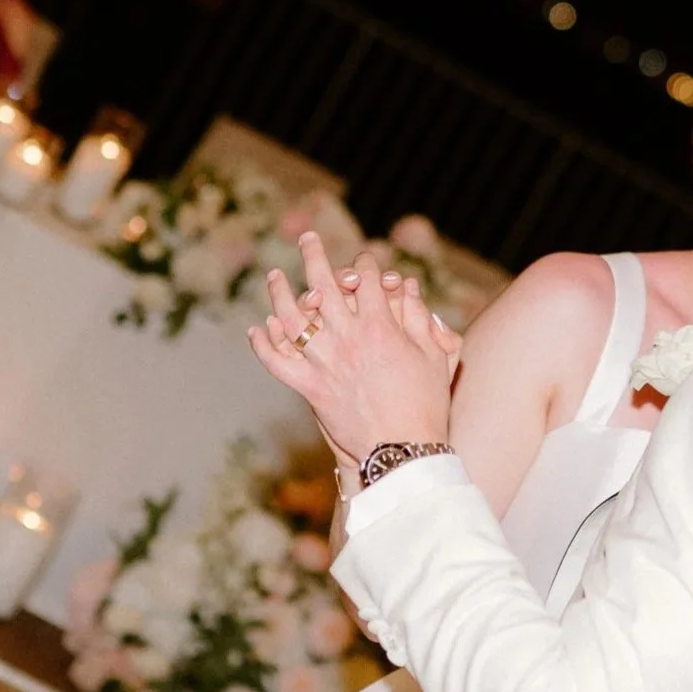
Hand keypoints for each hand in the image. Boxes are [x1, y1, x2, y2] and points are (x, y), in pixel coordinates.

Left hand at [248, 232, 463, 462]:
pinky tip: (258, 328)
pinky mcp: (310, 388)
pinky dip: (264, 345)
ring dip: (279, 293)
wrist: (403, 452)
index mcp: (381, 328)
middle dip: (314, 256)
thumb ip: (419, 319)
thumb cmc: (426, 405)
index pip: (368, 280)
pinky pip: (278, 363)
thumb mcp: (434, 357)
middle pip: (324, 285)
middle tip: (307, 239)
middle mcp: (347, 339)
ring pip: (292, 318)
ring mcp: (324, 363)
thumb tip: (407, 289)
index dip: (367, 265)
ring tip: (274, 275)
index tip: (366, 263)